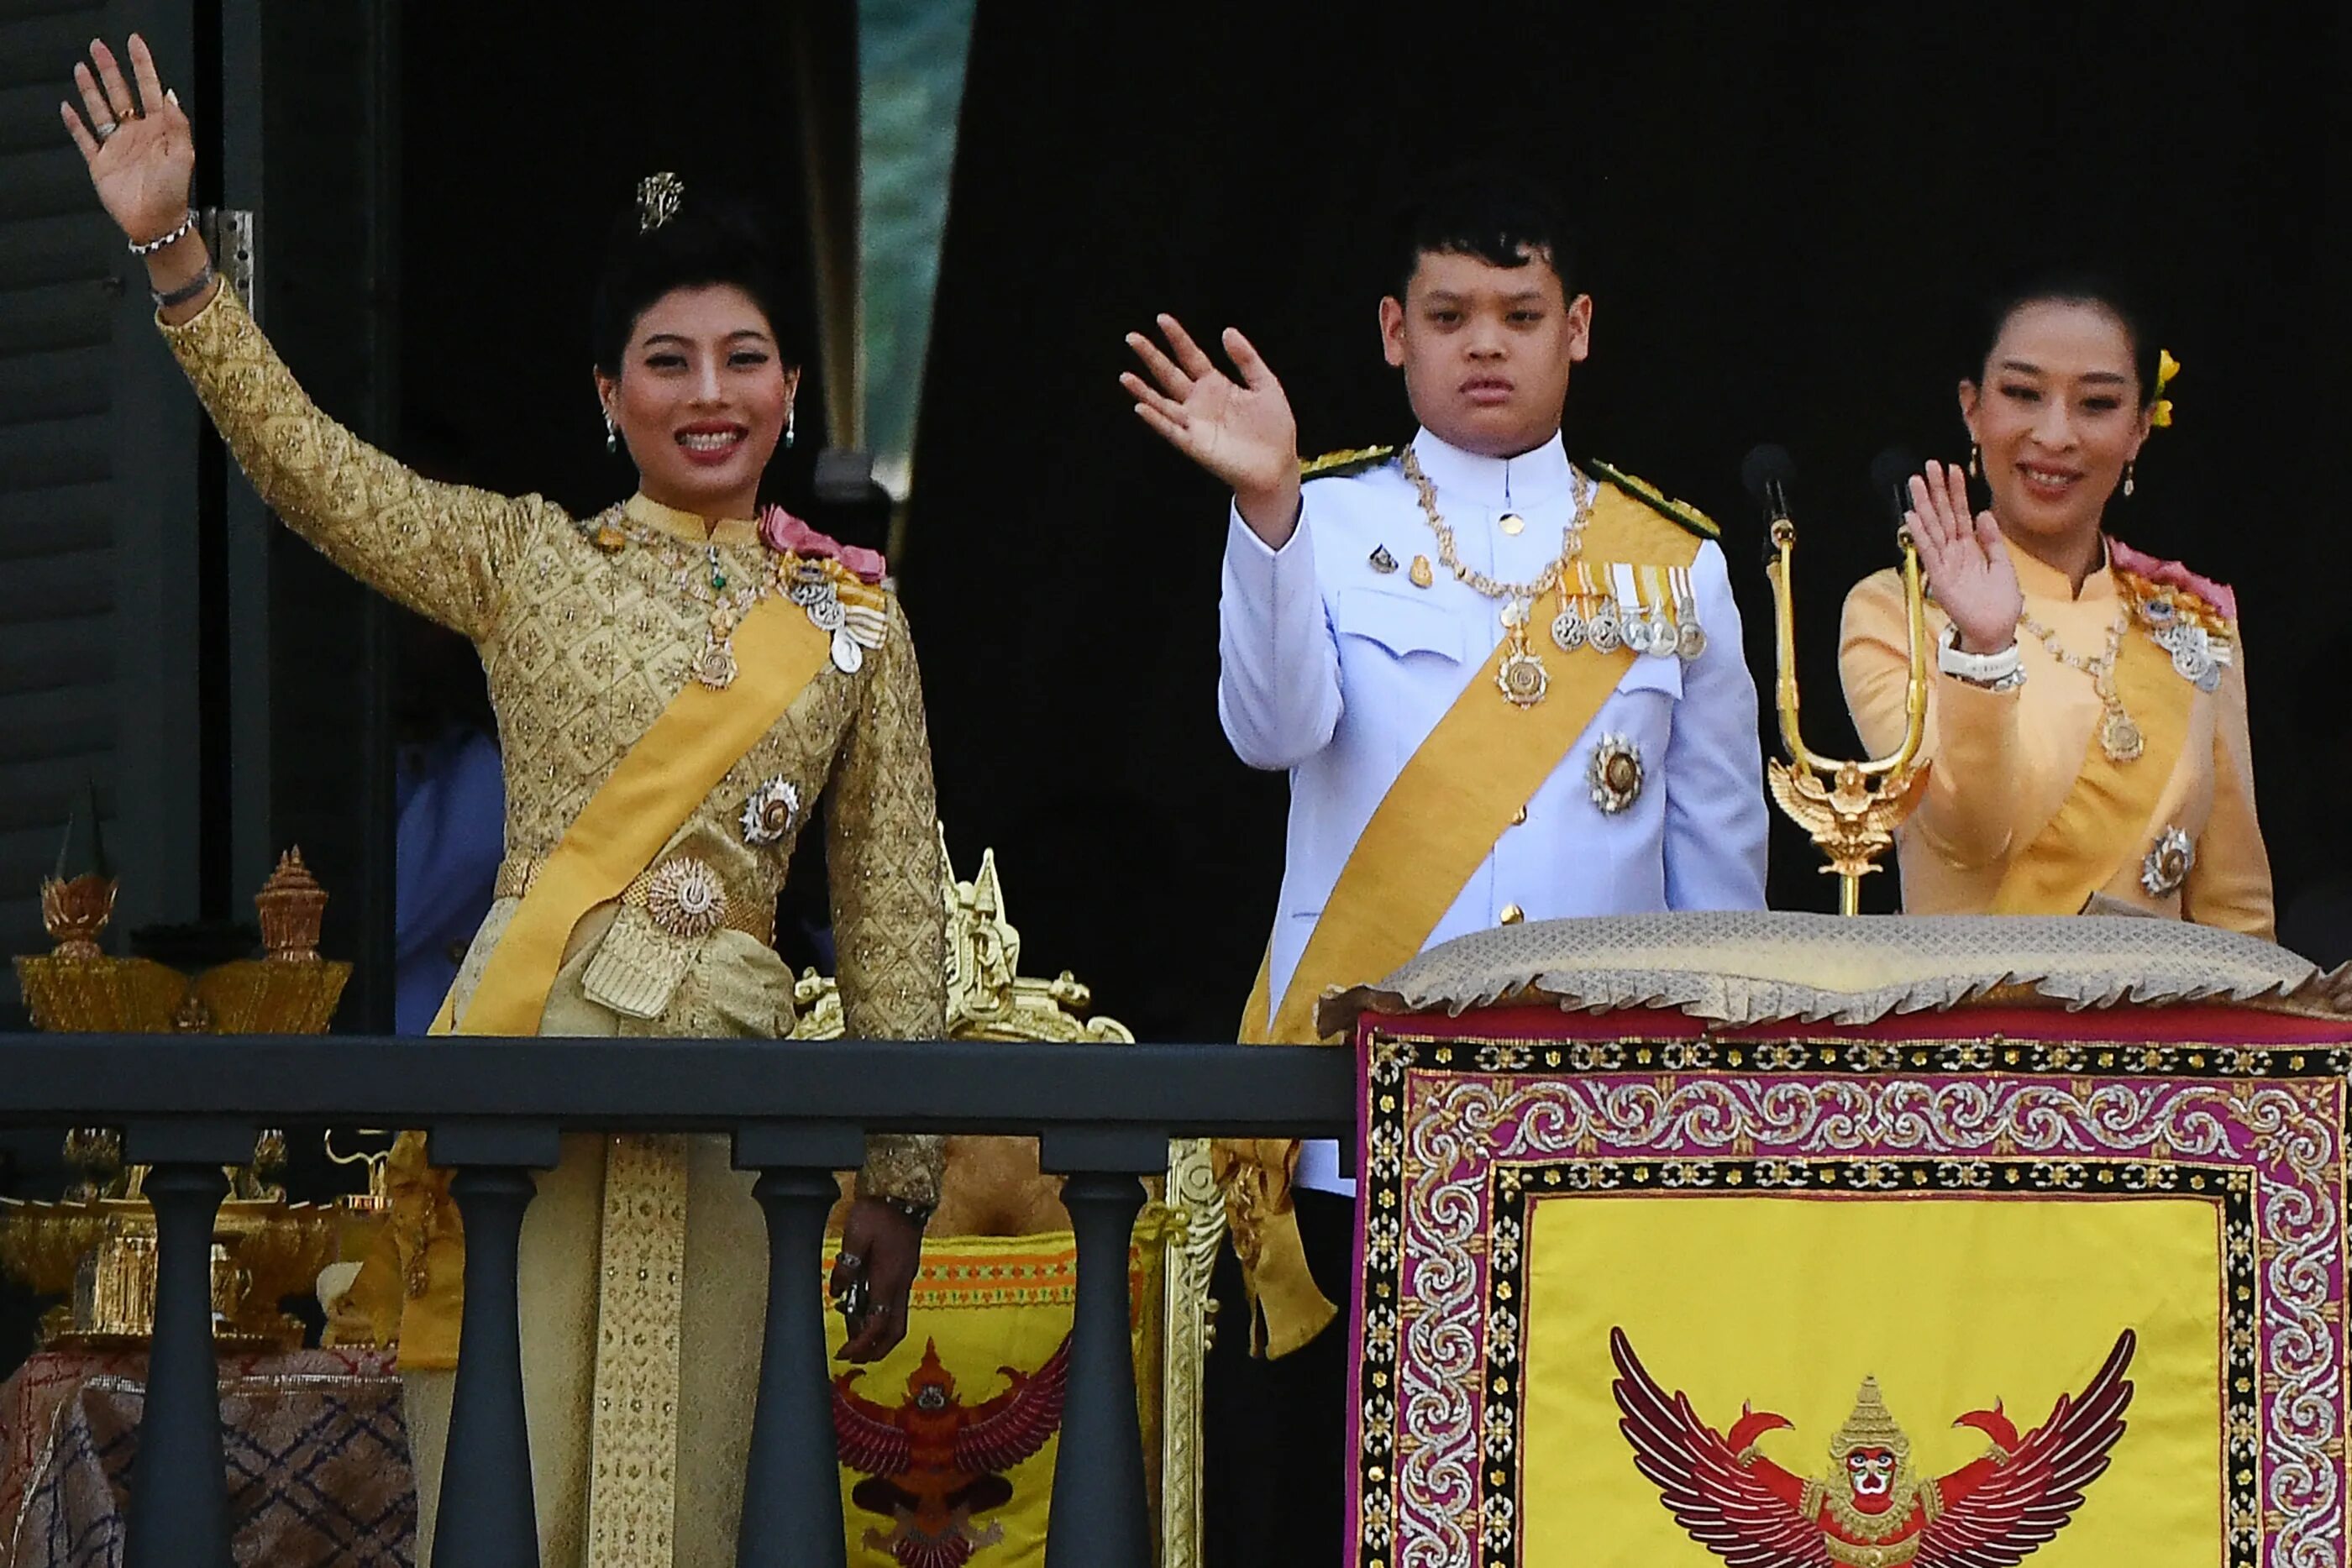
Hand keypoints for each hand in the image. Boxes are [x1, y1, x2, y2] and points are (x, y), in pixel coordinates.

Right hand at [60, 36, 193, 248]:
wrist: (156, 224)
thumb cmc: (174, 195)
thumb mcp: (184, 156)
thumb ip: (177, 124)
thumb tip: (170, 94)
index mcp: (160, 130)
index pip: (150, 88)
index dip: (143, 65)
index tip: (135, 43)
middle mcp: (137, 134)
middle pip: (121, 93)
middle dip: (111, 69)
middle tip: (100, 47)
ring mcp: (118, 146)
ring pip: (101, 109)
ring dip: (91, 88)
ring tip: (83, 67)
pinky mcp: (101, 162)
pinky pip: (85, 138)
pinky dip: (75, 123)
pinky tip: (68, 108)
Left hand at [831, 1196, 924, 1362]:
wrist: (904, 1193)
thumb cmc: (879, 1213)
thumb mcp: (855, 1236)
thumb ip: (846, 1267)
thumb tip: (836, 1293)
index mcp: (888, 1280)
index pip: (877, 1326)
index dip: (860, 1345)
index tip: (843, 1354)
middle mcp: (900, 1284)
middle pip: (895, 1331)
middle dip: (876, 1350)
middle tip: (853, 1357)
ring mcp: (905, 1278)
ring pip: (896, 1319)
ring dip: (876, 1333)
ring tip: (852, 1334)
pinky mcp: (904, 1271)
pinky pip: (894, 1303)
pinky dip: (879, 1315)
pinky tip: (861, 1307)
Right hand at [1122, 314, 1301, 545]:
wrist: (1278, 465)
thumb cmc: (1274, 428)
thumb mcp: (1266, 385)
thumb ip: (1246, 359)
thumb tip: (1226, 330)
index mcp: (1215, 385)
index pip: (1190, 356)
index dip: (1177, 338)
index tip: (1162, 319)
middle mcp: (1199, 402)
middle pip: (1169, 374)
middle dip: (1151, 357)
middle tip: (1131, 337)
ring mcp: (1194, 423)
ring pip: (1162, 403)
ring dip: (1143, 390)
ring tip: (1125, 376)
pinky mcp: (1194, 444)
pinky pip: (1170, 430)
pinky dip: (1156, 419)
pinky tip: (1141, 407)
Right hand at [1906, 458, 2019, 654]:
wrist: (1995, 631)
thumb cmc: (2000, 604)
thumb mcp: (2003, 564)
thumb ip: (1992, 540)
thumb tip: (1984, 513)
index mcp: (1971, 548)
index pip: (1961, 513)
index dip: (1957, 492)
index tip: (1953, 470)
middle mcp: (1955, 552)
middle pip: (1944, 515)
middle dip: (1936, 491)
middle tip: (1929, 467)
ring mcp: (1946, 563)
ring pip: (1933, 528)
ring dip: (1924, 505)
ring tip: (1916, 483)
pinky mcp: (1939, 577)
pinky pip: (1929, 551)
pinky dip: (1921, 535)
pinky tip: (1913, 517)